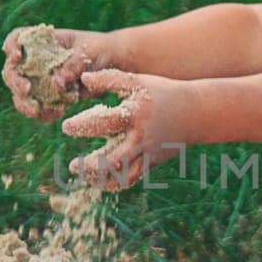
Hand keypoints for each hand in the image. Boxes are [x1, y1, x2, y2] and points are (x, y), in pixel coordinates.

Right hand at [1, 26, 109, 120]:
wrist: (112, 64)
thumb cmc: (98, 49)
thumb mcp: (89, 51)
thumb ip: (73, 64)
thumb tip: (57, 83)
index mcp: (42, 41)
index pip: (17, 38)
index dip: (11, 46)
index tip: (16, 56)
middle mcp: (35, 60)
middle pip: (12, 70)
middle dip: (15, 81)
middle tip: (26, 89)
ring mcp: (40, 80)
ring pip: (20, 93)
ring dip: (24, 103)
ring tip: (36, 110)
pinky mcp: (49, 97)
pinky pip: (38, 108)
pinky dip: (43, 114)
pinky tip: (56, 114)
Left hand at [61, 68, 191, 188]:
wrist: (195, 113)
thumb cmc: (163, 93)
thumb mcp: (138, 81)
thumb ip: (109, 79)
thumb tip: (83, 79)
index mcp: (135, 114)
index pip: (105, 122)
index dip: (83, 126)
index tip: (65, 127)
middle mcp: (141, 137)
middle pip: (113, 160)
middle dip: (90, 166)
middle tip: (72, 165)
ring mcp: (148, 153)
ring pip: (123, 175)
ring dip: (100, 179)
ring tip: (84, 175)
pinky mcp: (153, 163)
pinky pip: (132, 178)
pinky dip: (115, 182)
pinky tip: (99, 180)